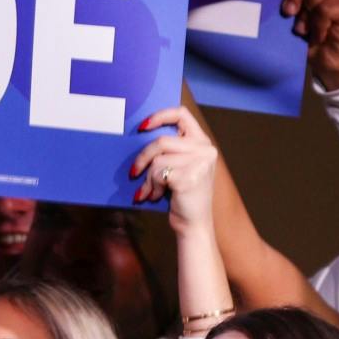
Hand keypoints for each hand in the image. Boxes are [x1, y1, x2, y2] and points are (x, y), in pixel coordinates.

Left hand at [129, 106, 216, 229]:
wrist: (194, 224)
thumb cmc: (183, 195)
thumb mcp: (182, 166)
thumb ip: (171, 150)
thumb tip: (142, 136)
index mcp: (203, 143)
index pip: (181, 114)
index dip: (160, 116)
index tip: (143, 126)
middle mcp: (205, 150)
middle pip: (162, 141)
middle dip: (143, 157)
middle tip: (134, 172)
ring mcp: (199, 164)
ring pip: (158, 160)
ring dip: (148, 178)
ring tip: (149, 191)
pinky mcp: (189, 178)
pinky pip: (158, 174)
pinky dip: (151, 186)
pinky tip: (154, 196)